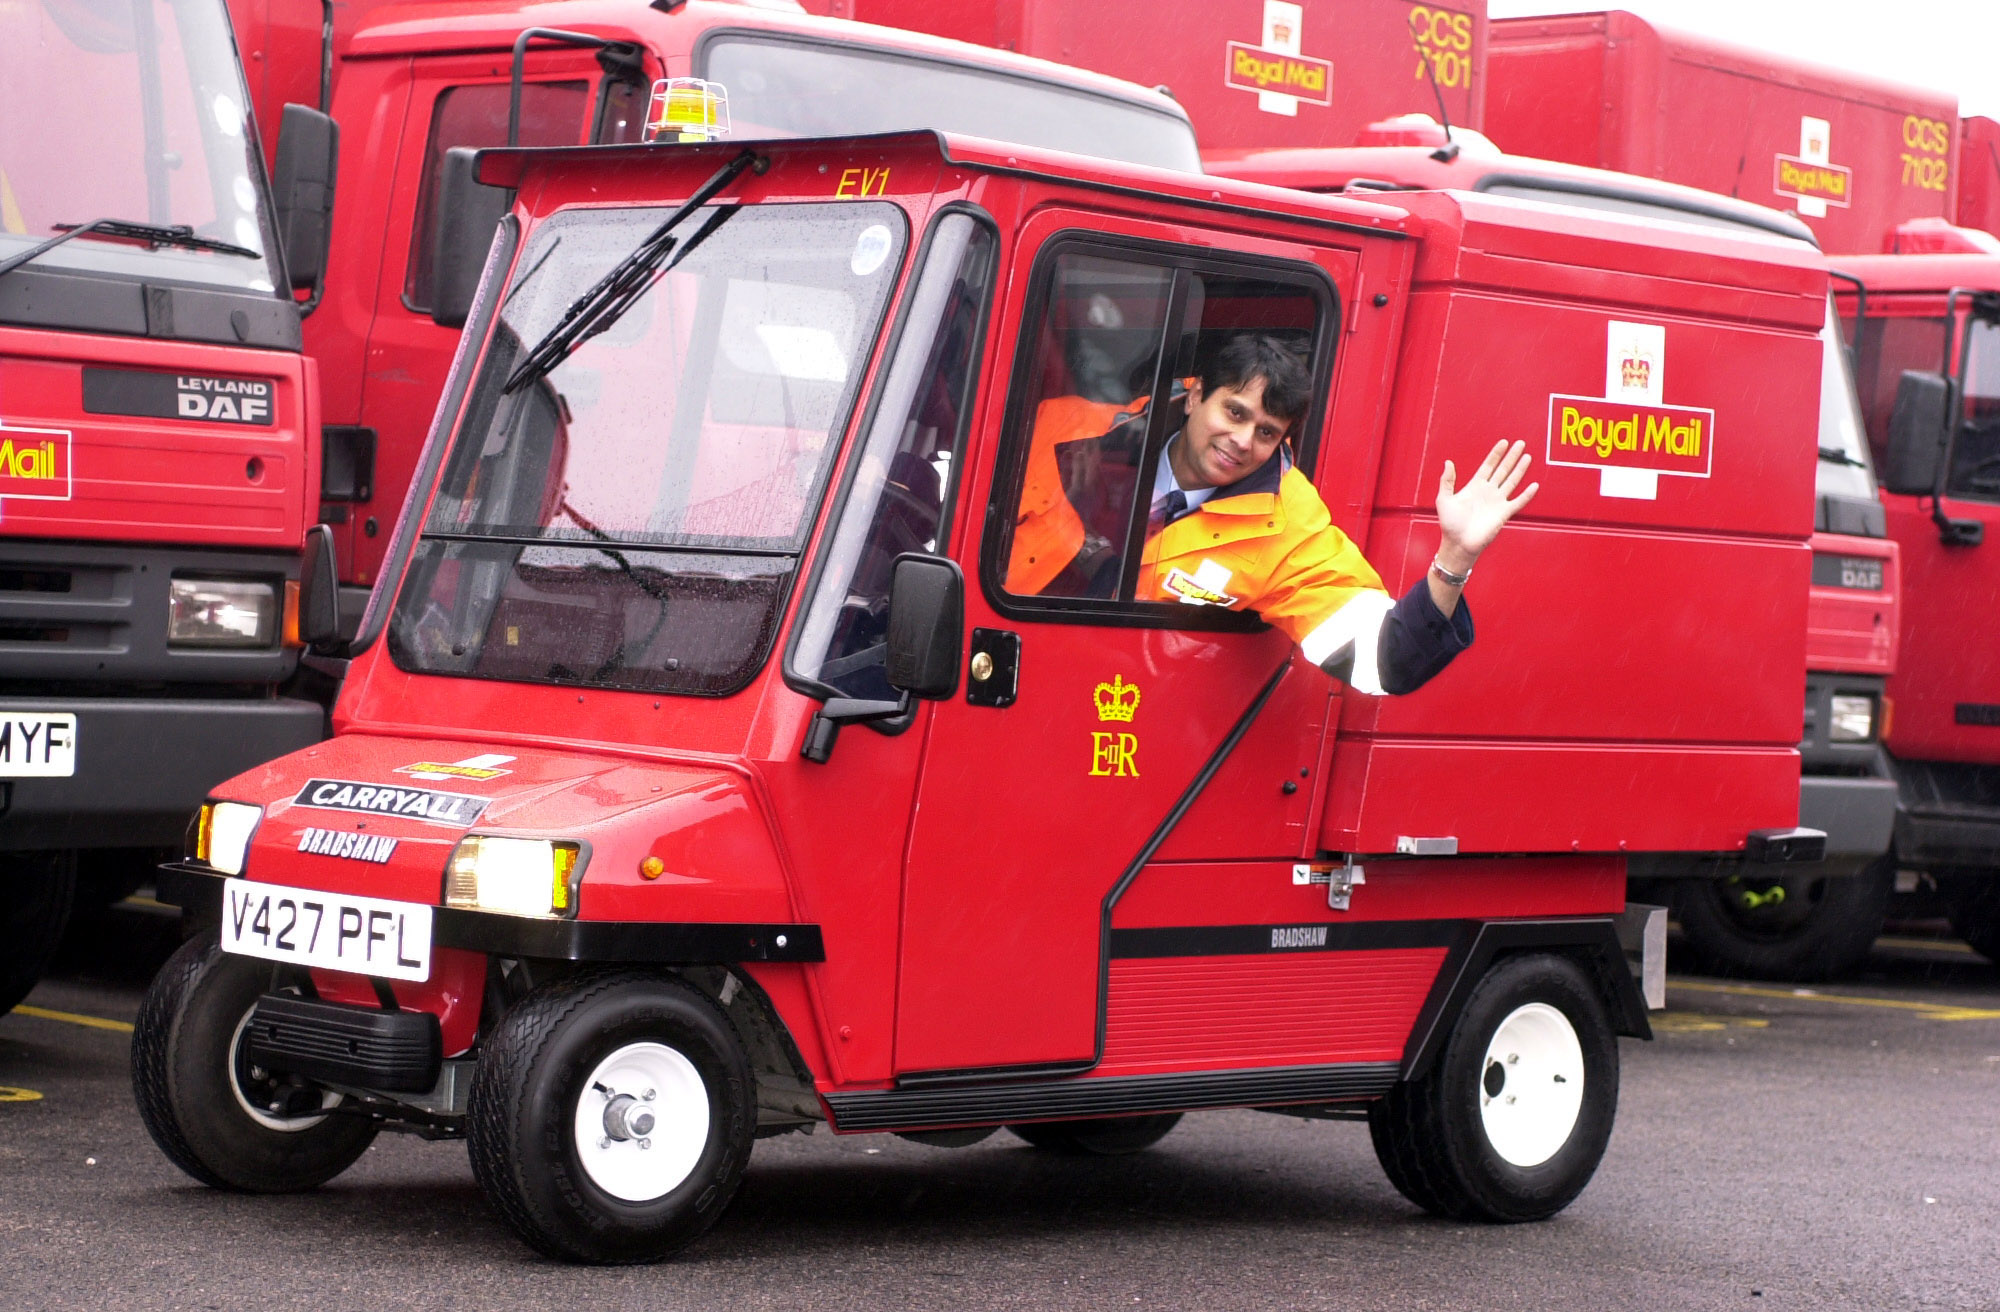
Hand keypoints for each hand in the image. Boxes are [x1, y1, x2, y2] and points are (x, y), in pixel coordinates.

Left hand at [1435, 439, 1537, 575]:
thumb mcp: (1443, 499)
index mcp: (1474, 487)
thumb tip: (1448, 462)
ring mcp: (1497, 502)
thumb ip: (1446, 481)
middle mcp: (1488, 492)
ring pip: (1512, 481)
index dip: (1496, 454)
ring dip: (1520, 469)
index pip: (1488, 466)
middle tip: (1520, 443)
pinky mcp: (1504, 514)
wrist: (1458, 544)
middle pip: (1503, 470)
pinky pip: (1518, 502)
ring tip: (1527, 456)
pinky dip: (1527, 494)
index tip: (1503, 442)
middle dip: (1512, 456)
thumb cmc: (1450, 525)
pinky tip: (1534, 485)